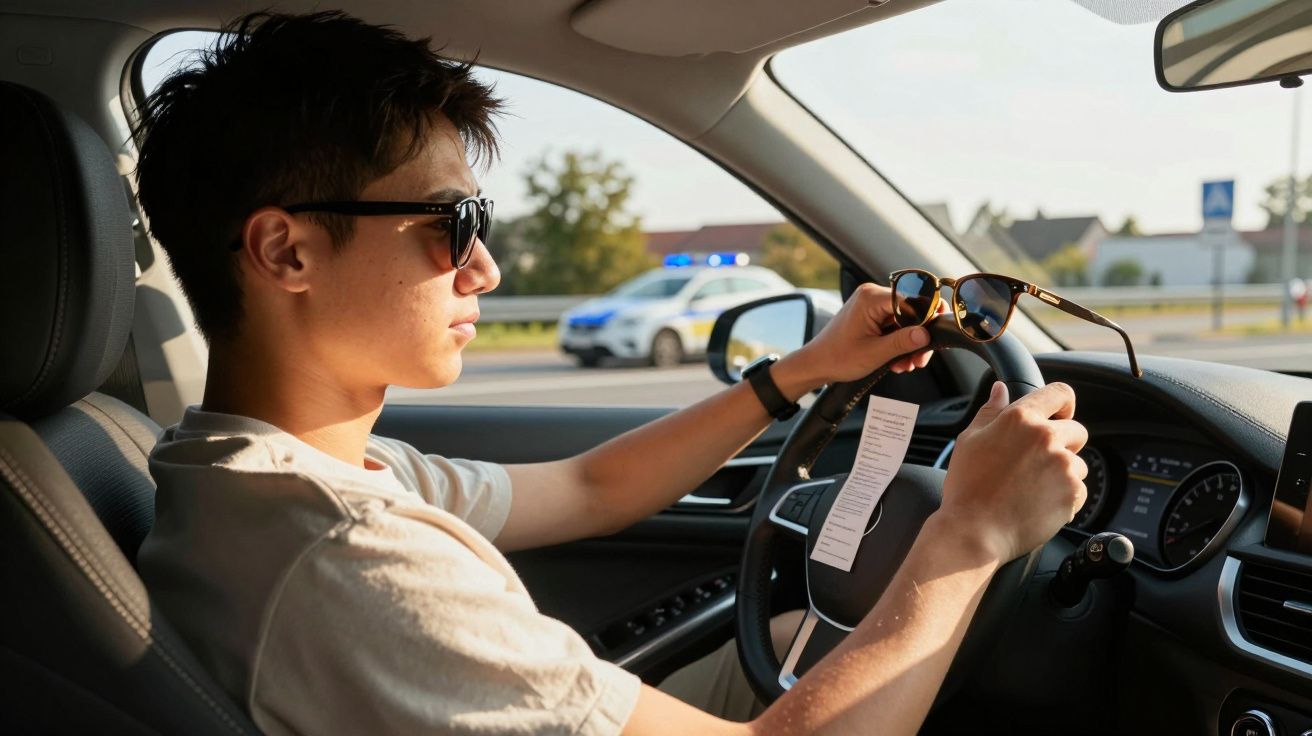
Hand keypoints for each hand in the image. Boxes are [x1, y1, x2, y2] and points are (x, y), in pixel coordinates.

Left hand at [786, 283, 940, 386]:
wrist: (816, 364)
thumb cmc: (837, 357)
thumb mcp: (874, 353)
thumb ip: (902, 342)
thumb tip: (926, 334)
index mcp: (871, 298)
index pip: (913, 300)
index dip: (927, 319)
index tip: (931, 339)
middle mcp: (872, 295)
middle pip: (912, 311)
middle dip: (918, 337)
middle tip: (919, 360)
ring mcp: (872, 305)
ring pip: (906, 321)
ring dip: (909, 344)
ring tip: (906, 365)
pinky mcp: (872, 316)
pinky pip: (895, 325)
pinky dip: (899, 343)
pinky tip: (897, 361)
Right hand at [934, 381, 1088, 563]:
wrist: (975, 531)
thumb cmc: (967, 488)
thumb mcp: (969, 441)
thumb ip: (990, 411)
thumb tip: (1000, 390)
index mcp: (1021, 419)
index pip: (1059, 393)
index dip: (1063, 403)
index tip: (1060, 414)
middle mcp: (1046, 437)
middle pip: (1076, 430)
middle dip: (1063, 443)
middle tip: (1036, 463)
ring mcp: (1063, 465)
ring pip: (1077, 462)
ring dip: (1062, 472)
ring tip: (1032, 488)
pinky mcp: (1073, 492)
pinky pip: (1079, 489)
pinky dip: (1064, 496)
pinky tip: (1038, 503)